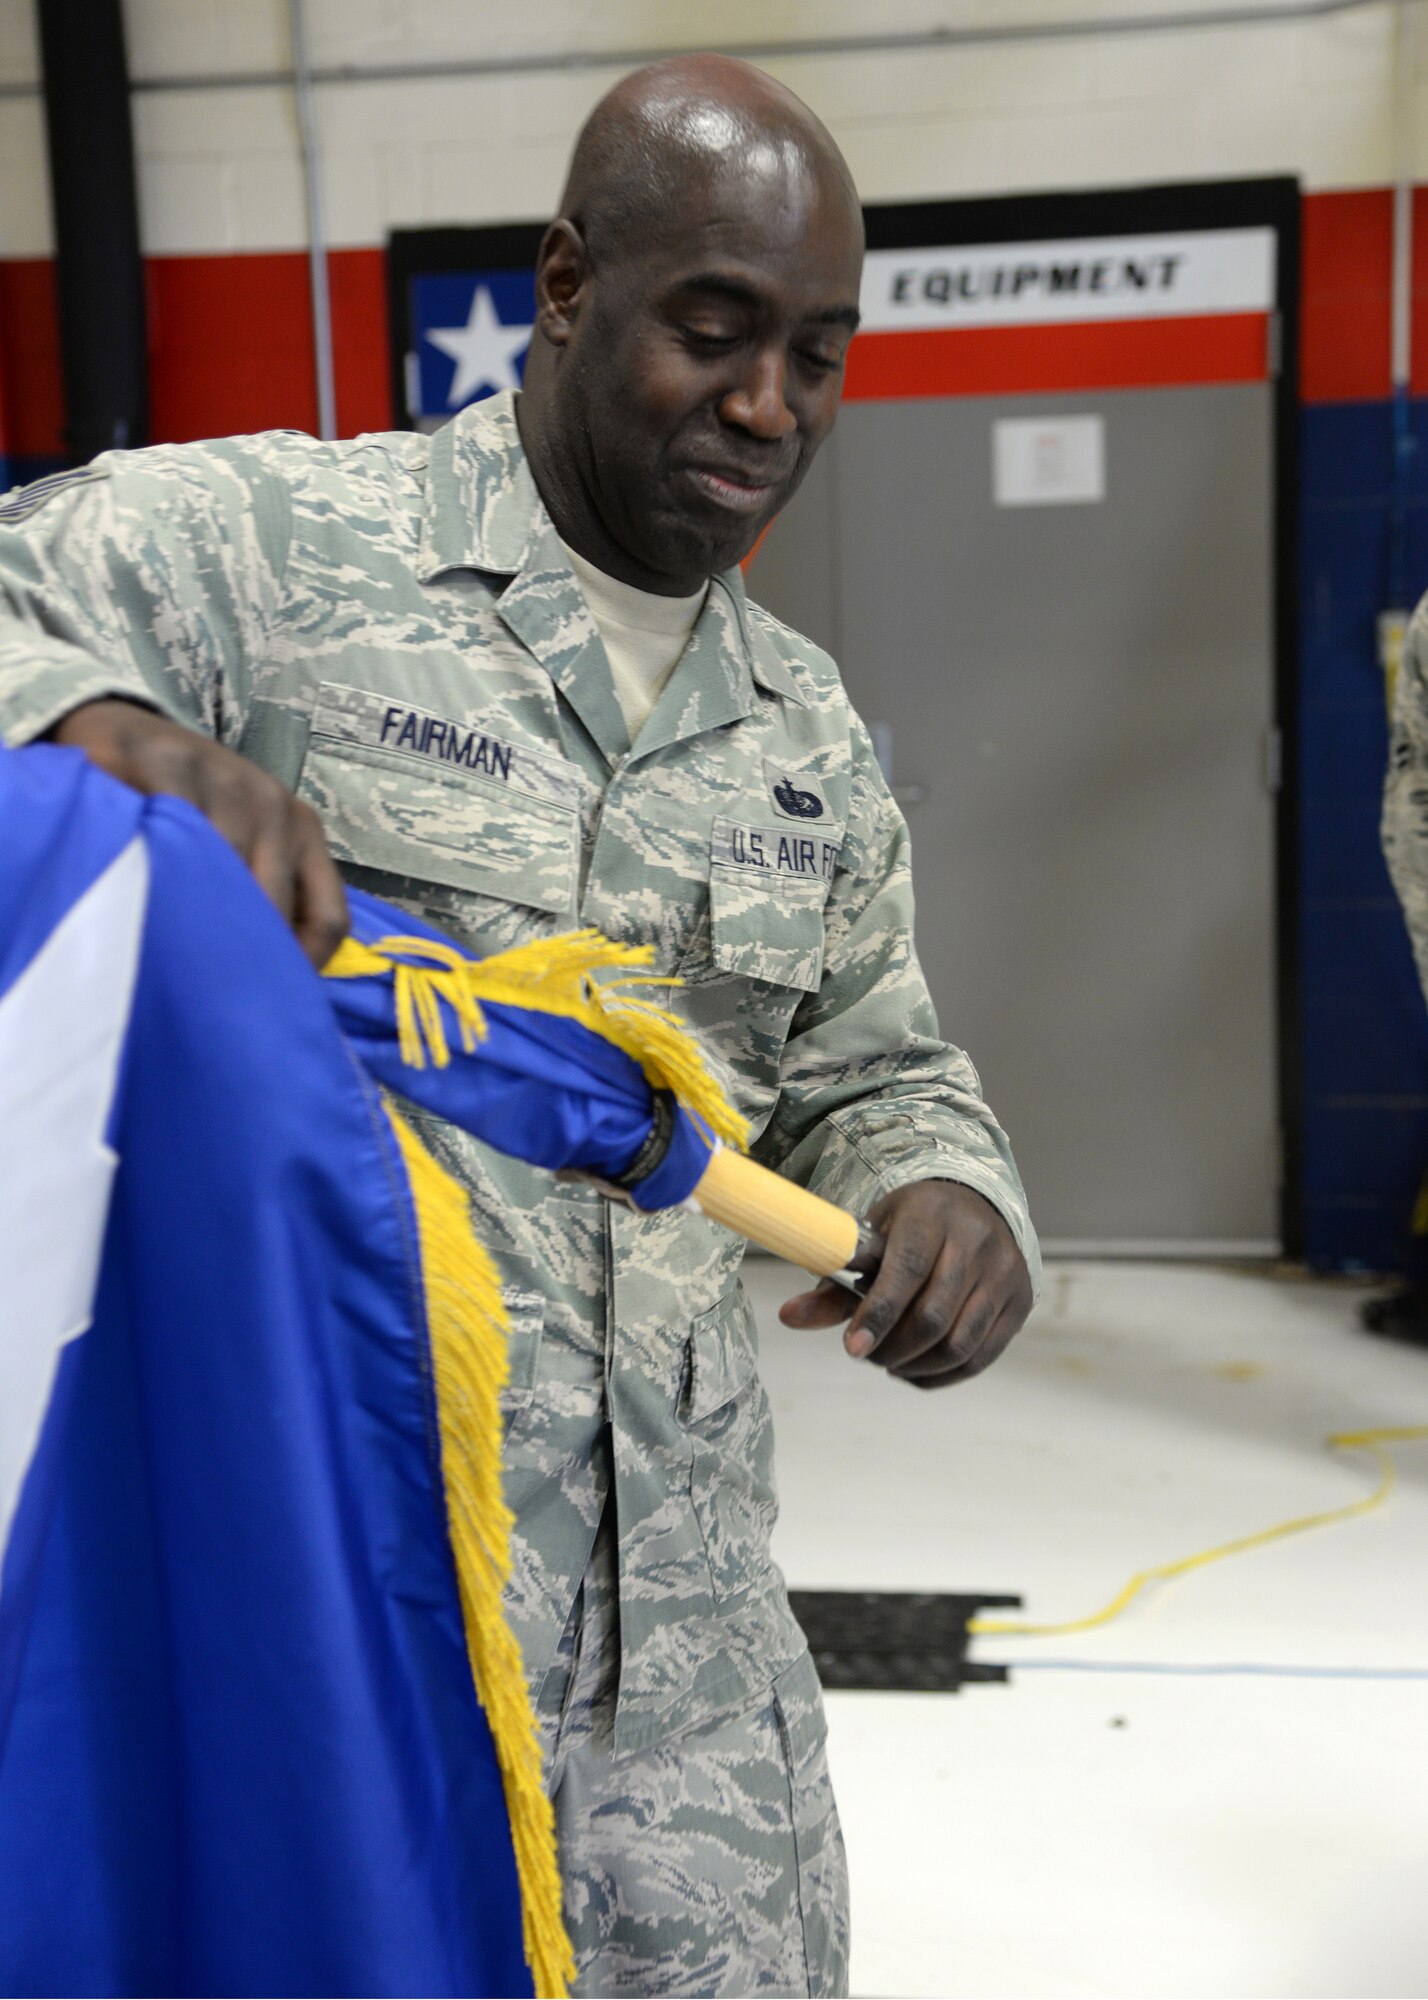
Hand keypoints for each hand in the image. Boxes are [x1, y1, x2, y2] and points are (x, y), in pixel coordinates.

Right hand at [49, 698, 348, 968]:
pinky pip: (169, 828)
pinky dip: (157, 865)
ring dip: (197, 916)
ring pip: (221, 869)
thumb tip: (274, 982)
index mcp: (302, 830)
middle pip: (273, 902)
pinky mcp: (164, 761)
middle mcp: (271, 804)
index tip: (266, 998)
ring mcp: (220, 778)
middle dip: (243, 952)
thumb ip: (266, 898)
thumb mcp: (246, 844)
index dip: (302, 967)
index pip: (328, 919)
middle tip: (211, 994)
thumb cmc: (192, 804)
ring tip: (174, 954)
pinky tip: (142, 892)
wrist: (127, 726)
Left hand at [778, 1179, 1031, 1388]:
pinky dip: (942, 1374)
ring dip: (916, 1365)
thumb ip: (835, 1282)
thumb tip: (788, 1317)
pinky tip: (916, 1369)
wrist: (976, 1203)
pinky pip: (981, 1356)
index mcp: (932, 1215)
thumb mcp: (874, 1238)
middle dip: (892, 1347)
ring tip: (890, 1361)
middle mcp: (976, 1241)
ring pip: (959, 1342)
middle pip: (933, 1316)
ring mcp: (1004, 1272)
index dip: (878, 1314)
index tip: (852, 1348)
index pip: (906, 1271)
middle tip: (867, 1354)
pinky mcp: (1020, 1300)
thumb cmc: (914, 1225)